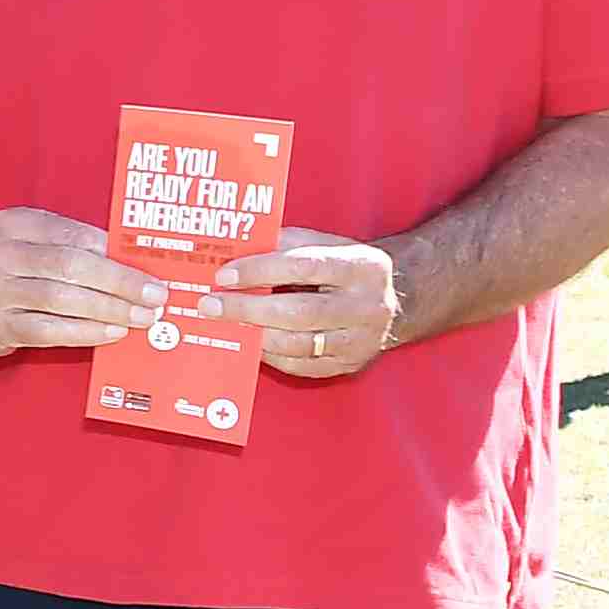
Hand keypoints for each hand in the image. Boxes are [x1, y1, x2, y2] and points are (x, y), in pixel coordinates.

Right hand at [0, 205, 160, 353]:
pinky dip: (85, 332)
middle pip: (72, 266)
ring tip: (141, 317)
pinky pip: (48, 330)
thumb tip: (134, 261)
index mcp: (14, 223)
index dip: (115, 252)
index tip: (149, 266)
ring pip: (62, 300)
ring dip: (110, 310)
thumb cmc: (16, 269)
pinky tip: (112, 332)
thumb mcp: (36, 242)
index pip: (74, 234)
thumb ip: (74, 244)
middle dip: (121, 283)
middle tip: (155, 296)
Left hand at [213, 232, 402, 378]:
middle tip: (210, 305)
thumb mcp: (328, 245)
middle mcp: (368, 306)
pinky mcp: (350, 365)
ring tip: (223, 324)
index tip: (224, 276)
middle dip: (247, 309)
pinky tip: (247, 341)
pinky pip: (300, 365)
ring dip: (253, 335)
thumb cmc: (348, 269)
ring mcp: (361, 340)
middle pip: (299, 312)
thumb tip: (237, 248)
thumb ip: (288, 244)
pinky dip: (269, 354)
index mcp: (364, 267)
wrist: (398, 300)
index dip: (260, 270)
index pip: (304, 266)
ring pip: (297, 343)